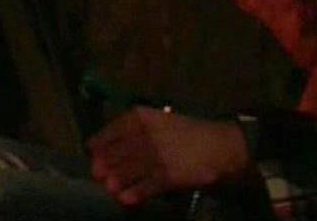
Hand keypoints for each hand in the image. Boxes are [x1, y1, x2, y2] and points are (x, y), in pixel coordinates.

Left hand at [88, 109, 251, 205]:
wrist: (224, 146)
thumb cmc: (192, 133)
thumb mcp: (163, 123)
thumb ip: (140, 131)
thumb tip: (113, 147)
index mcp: (145, 117)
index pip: (114, 128)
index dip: (101, 141)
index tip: (92, 150)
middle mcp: (148, 134)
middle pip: (119, 151)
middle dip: (106, 163)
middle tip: (97, 174)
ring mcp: (158, 155)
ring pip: (130, 169)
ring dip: (116, 179)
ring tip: (108, 187)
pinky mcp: (170, 175)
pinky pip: (148, 186)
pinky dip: (135, 193)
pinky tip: (126, 200)